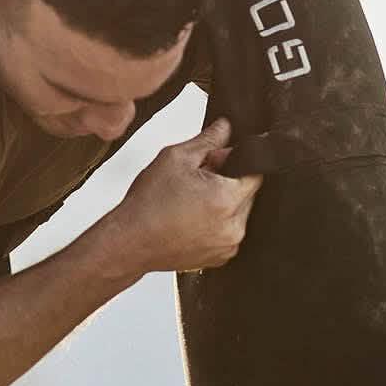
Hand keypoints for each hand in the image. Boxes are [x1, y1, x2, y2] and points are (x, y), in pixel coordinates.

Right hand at [113, 118, 263, 274]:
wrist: (130, 241)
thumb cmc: (148, 204)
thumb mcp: (176, 158)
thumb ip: (208, 140)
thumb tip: (226, 127)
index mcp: (227, 199)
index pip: (256, 172)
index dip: (236, 161)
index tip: (217, 160)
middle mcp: (233, 227)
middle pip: (248, 193)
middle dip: (228, 182)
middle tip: (198, 181)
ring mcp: (228, 245)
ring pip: (239, 212)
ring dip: (224, 203)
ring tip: (193, 201)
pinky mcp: (220, 257)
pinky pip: (229, 231)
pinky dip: (217, 222)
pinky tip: (192, 217)